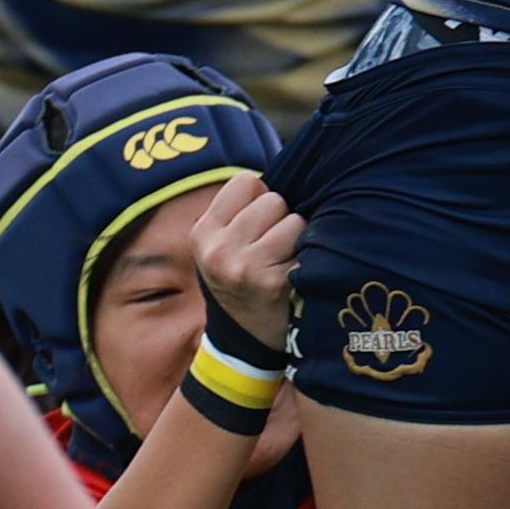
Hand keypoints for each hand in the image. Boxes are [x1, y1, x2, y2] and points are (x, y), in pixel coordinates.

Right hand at [193, 171, 299, 350]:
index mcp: (202, 234)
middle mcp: (218, 251)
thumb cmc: (242, 279)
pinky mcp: (274, 283)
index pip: (246, 181)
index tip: (256, 225)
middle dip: (279, 219)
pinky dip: (307, 259)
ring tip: (282, 262)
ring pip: (294, 220)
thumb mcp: (223, 245)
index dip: (259, 199)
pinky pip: (307, 246)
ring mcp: (245, 267)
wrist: (245, 343)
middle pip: (273, 199)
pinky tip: (293, 278)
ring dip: (296, 238)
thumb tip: (296, 166)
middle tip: (271, 250)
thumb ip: (242, 209)